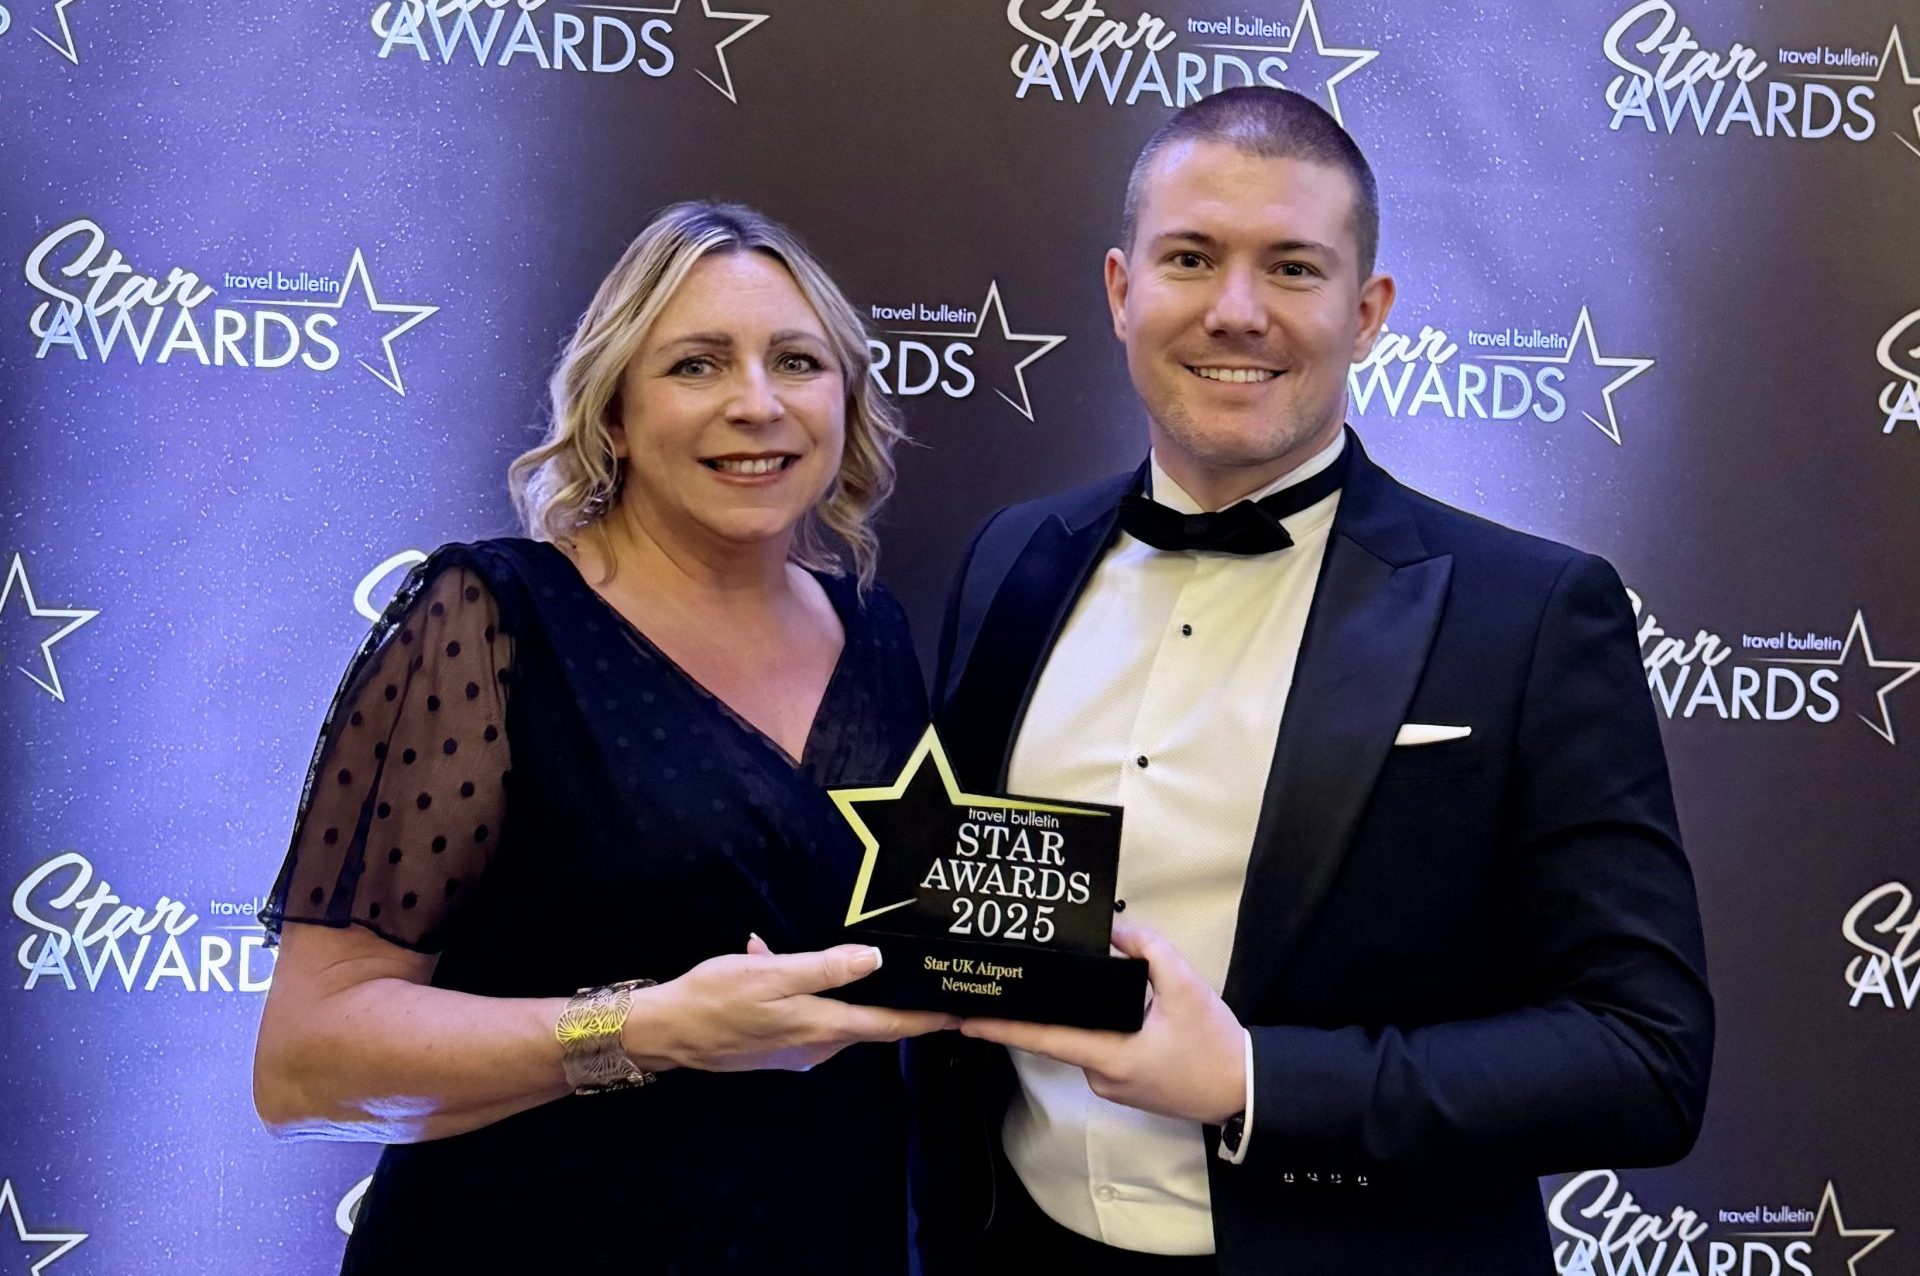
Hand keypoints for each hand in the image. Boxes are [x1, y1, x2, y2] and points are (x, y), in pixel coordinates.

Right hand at [626, 935, 956, 1073]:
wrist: (665, 1031)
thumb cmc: (716, 996)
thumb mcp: (771, 973)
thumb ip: (825, 969)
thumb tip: (874, 961)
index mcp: (820, 1028)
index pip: (888, 1026)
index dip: (925, 1020)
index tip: (959, 1015)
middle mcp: (814, 1047)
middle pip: (867, 1025)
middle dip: (893, 1003)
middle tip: (918, 976)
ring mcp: (794, 1052)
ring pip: (835, 1019)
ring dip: (842, 992)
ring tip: (849, 957)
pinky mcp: (775, 1049)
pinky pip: (805, 1018)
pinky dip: (806, 993)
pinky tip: (777, 961)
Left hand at [959, 922, 1244, 1122]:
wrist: (1244, 1091)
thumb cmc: (1214, 1043)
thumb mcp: (1186, 986)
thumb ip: (1148, 950)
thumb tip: (1114, 928)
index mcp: (1109, 1056)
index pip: (1043, 1039)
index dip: (1001, 1028)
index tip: (965, 1018)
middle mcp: (1100, 1076)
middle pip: (1055, 1037)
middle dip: (1029, 1010)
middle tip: (1001, 979)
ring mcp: (1110, 1084)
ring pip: (1078, 1041)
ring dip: (1069, 1015)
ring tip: (1050, 979)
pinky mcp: (1122, 1084)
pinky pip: (1095, 1048)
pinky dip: (1090, 1026)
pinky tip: (1093, 1001)